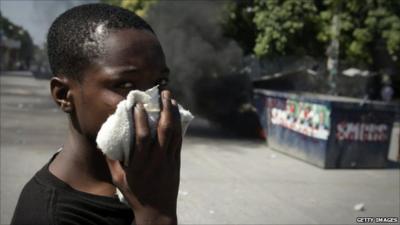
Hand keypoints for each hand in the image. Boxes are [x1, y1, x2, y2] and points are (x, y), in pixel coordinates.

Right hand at [106, 90, 181, 224]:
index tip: (137, 104)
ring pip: (173, 132)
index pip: (142, 136)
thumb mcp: (119, 180)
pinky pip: (179, 140)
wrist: (158, 211)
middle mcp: (156, 158)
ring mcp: (169, 159)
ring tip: (171, 98)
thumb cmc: (136, 195)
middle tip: (163, 92)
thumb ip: (112, 161)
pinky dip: (178, 125)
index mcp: (140, 163)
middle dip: (164, 109)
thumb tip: (105, 142)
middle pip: (163, 129)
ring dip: (173, 113)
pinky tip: (177, 115)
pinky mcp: (176, 161)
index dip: (139, 119)